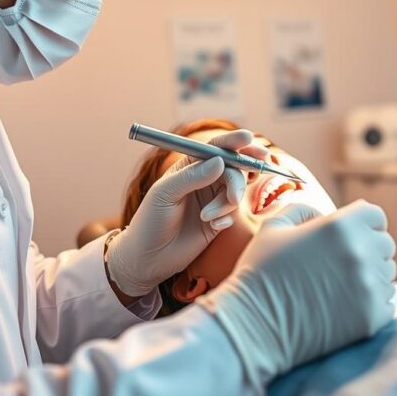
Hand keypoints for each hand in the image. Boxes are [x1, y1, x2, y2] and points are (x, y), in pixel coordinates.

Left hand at [106, 129, 268, 296]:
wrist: (148, 257)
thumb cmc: (150, 220)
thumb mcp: (166, 194)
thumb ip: (193, 176)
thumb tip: (221, 161)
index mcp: (190, 165)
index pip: (216, 146)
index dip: (233, 141)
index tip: (248, 138)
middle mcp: (204, 178)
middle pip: (234, 167)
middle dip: (238, 179)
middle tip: (235, 195)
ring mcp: (213, 198)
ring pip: (236, 190)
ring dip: (226, 204)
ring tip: (206, 217)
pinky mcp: (219, 219)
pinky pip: (234, 212)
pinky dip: (226, 218)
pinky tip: (212, 227)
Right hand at [199, 200, 395, 391]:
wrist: (253, 327)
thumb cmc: (260, 273)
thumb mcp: (274, 227)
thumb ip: (302, 209)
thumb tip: (322, 213)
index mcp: (340, 226)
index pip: (376, 216)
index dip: (363, 224)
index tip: (351, 236)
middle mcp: (361, 253)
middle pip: (385, 245)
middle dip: (368, 250)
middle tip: (341, 265)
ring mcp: (369, 287)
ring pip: (387, 275)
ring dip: (370, 277)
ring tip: (339, 287)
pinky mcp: (371, 318)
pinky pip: (386, 304)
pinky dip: (370, 305)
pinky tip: (342, 308)